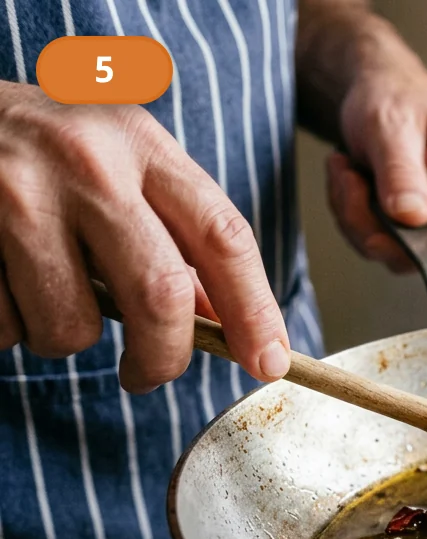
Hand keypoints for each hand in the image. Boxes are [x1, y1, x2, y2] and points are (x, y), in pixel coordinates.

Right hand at [0, 82, 288, 391]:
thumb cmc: (47, 150)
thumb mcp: (122, 166)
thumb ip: (175, 235)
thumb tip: (225, 324)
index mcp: (141, 144)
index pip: (223, 237)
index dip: (255, 310)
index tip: (268, 362)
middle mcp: (87, 162)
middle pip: (160, 295)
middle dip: (162, 357)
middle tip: (148, 373)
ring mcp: (20, 194)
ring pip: (73, 326)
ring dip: (66, 337)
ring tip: (47, 295)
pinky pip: (7, 326)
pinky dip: (9, 326)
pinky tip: (3, 278)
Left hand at [327, 52, 426, 271]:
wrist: (381, 90)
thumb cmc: (393, 97)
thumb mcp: (390, 126)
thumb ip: (402, 173)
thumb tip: (413, 218)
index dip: (419, 245)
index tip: (378, 212)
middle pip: (422, 254)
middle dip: (370, 222)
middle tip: (348, 178)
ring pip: (394, 254)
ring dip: (355, 217)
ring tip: (348, 171)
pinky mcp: (420, 230)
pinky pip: (381, 245)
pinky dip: (355, 217)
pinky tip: (353, 182)